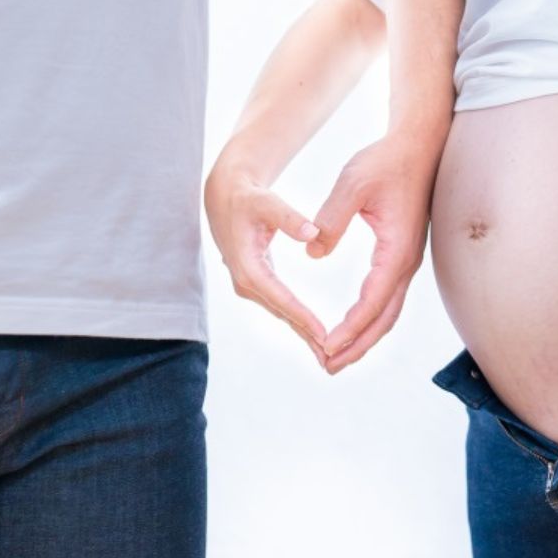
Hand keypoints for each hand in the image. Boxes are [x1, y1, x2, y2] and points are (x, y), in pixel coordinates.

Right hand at [205, 161, 328, 363]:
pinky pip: (281, 306)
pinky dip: (297, 320)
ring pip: (281, 314)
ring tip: (327, 355)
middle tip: (332, 359)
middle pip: (282, 314)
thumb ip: (290, 217)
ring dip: (303, 334)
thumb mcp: (267, 202)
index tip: (324, 335)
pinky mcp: (256, 283)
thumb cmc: (248, 199)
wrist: (226, 198)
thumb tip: (313, 233)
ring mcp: (249, 285)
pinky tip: (314, 335)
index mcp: (248, 267)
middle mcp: (246, 282)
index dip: (303, 317)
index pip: (281, 298)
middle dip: (306, 336)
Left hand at [309, 132, 440, 372]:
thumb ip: (331, 219)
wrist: (418, 145)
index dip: (350, 328)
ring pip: (388, 312)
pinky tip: (352, 325)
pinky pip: (387, 298)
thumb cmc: (386, 161)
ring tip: (337, 357)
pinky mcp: (402, 255)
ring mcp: (406, 261)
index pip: (372, 301)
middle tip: (328, 366)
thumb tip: (314, 250)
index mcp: (395, 250)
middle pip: (384, 318)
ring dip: (364, 337)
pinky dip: (370, 319)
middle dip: (357, 346)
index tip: (326, 346)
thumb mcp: (352, 184)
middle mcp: (405, 262)